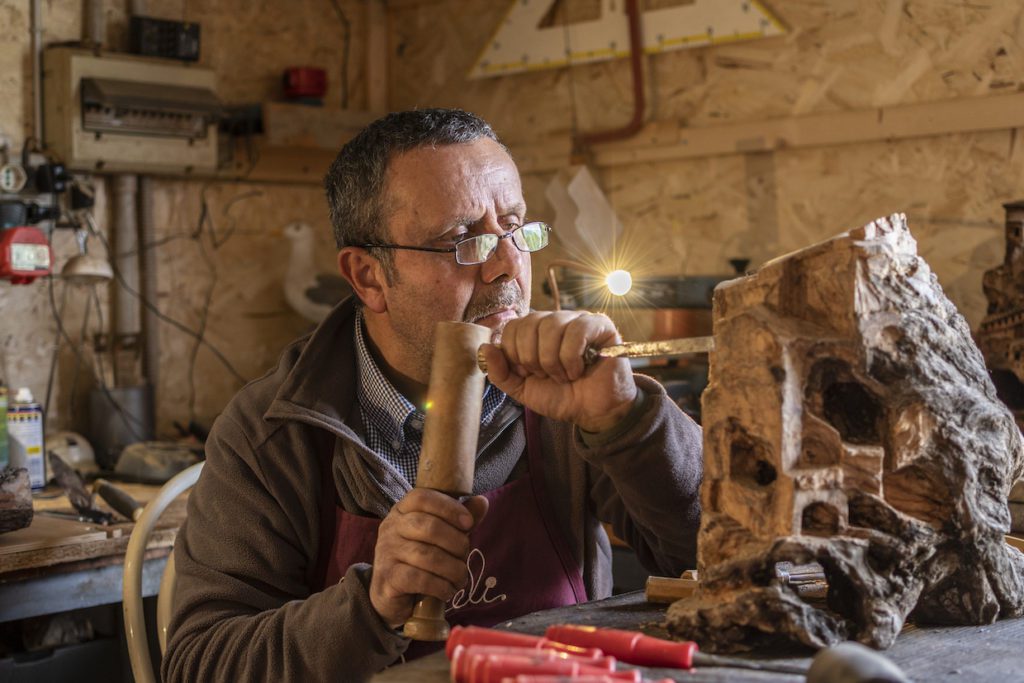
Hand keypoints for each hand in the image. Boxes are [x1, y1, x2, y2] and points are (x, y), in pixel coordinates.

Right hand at [369, 490, 487, 627]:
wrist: (389, 595)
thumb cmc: (418, 560)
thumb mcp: (438, 537)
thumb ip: (459, 521)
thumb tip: (482, 502)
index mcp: (402, 511)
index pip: (421, 497)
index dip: (448, 507)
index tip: (469, 523)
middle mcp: (390, 528)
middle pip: (427, 526)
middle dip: (456, 542)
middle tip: (464, 556)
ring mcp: (386, 552)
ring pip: (426, 556)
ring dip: (452, 569)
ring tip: (460, 578)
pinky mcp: (388, 578)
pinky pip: (419, 579)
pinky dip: (440, 586)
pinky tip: (447, 590)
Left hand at [480, 311, 636, 432]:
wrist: (593, 413)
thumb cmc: (561, 397)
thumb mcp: (523, 389)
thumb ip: (500, 372)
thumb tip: (484, 347)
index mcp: (535, 332)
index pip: (512, 327)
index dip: (514, 354)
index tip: (529, 374)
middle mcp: (555, 320)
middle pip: (529, 324)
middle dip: (532, 359)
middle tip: (547, 376)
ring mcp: (578, 320)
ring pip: (551, 326)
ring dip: (552, 361)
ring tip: (563, 376)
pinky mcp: (600, 325)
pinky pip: (576, 331)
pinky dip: (571, 358)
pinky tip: (579, 371)